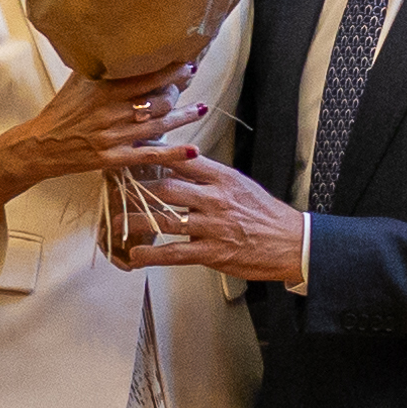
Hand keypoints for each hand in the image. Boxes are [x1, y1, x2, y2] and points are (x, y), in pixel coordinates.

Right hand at [0, 62, 206, 242]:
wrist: (40, 146)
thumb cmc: (60, 112)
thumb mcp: (76, 84)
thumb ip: (98, 68)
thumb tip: (115, 44)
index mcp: (103, 91)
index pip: (145, 78)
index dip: (169, 71)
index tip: (186, 63)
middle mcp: (111, 113)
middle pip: (156, 101)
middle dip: (179, 92)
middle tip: (192, 80)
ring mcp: (114, 137)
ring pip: (158, 126)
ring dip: (183, 117)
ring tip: (201, 108)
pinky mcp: (114, 159)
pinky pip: (149, 155)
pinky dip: (173, 154)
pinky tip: (193, 150)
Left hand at [126, 155, 304, 281]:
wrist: (292, 243)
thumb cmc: (265, 214)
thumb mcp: (239, 184)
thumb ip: (209, 176)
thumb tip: (179, 164)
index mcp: (222, 178)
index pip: (181, 159)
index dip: (153, 155)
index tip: (131, 152)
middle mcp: (215, 198)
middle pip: (165, 187)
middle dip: (135, 190)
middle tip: (114, 191)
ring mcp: (213, 227)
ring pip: (164, 220)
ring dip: (134, 222)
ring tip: (114, 223)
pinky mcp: (213, 253)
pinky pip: (175, 253)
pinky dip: (152, 254)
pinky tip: (136, 254)